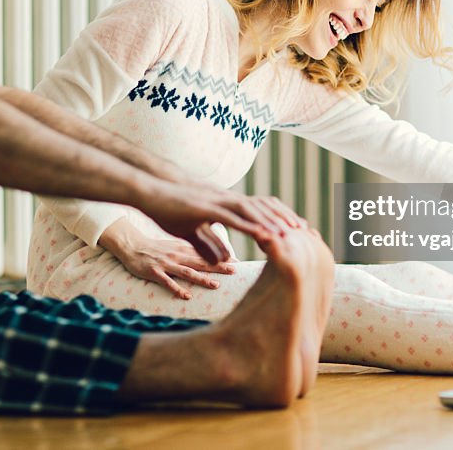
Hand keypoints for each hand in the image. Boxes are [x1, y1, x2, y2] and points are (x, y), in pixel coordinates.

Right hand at [98, 217, 234, 298]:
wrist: (132, 245)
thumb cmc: (156, 248)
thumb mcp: (175, 245)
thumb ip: (191, 251)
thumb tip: (209, 255)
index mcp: (183, 248)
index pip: (206, 254)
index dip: (222, 258)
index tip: (238, 263)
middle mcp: (177, 255)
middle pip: (201, 262)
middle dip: (218, 267)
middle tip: (234, 271)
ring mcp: (166, 264)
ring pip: (187, 272)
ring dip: (202, 279)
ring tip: (216, 285)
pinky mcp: (154, 272)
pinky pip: (167, 282)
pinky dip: (177, 289)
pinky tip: (187, 296)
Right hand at [133, 179, 307, 263]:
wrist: (147, 192)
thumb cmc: (167, 210)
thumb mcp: (191, 231)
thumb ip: (209, 244)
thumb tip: (225, 260)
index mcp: (225, 203)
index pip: (259, 208)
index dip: (278, 217)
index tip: (296, 228)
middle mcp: (225, 199)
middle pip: (262, 207)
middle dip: (284, 218)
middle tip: (304, 231)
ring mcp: (216, 202)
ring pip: (252, 211)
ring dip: (272, 223)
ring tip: (290, 235)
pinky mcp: (205, 208)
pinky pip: (233, 218)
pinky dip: (251, 227)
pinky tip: (263, 236)